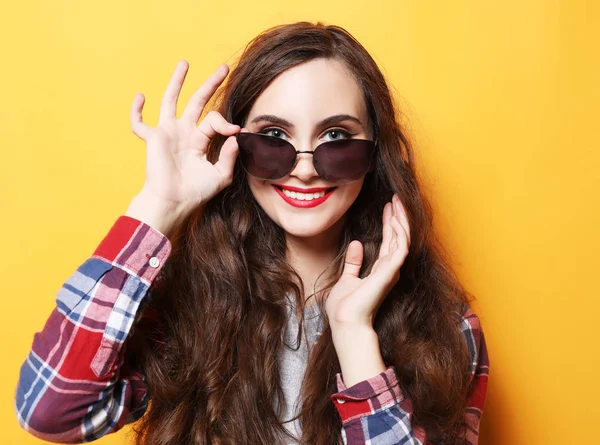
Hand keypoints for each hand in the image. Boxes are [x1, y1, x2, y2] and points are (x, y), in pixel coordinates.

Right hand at [130, 60, 240, 214]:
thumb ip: (231, 155)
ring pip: (171, 101)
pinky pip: (139, 123)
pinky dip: (137, 110)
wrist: (174, 202)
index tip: (235, 130)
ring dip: (177, 82)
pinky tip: (141, 96)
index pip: (214, 120)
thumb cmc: (196, 192)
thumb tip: (238, 135)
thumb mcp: (221, 175)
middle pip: (197, 102)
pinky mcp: (152, 138)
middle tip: (223, 68)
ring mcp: (167, 133)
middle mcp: (184, 133)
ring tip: (185, 63)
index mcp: (200, 141)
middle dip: (210, 84)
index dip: (225, 122)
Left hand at [325, 194, 410, 327]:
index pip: (388, 242)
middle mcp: (389, 269)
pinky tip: (396, 216)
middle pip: (397, 237)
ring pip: (402, 238)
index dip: (389, 223)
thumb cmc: (345, 308)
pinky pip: (400, 245)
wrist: (345, 322)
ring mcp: (391, 270)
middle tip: (396, 197)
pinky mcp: (390, 271)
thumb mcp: (346, 279)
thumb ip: (353, 263)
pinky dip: (400, 230)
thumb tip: (356, 244)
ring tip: (397, 201)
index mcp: (380, 271)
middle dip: (397, 216)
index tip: (388, 206)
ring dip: (401, 218)